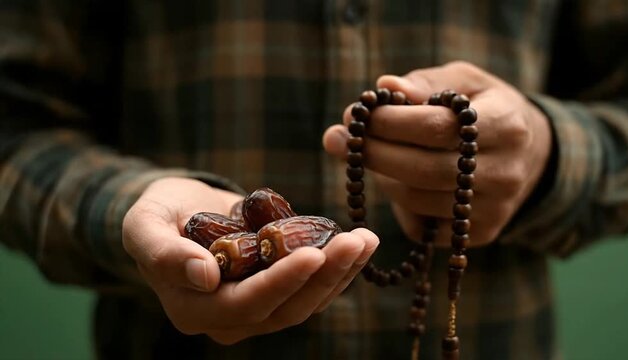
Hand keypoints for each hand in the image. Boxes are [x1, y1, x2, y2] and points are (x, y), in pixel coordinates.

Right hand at [122, 177, 378, 343]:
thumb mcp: (144, 226)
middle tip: (357, 240)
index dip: (282, 282)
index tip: (314, 252)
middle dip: (325, 276)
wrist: (176, 214)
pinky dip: (338, 268)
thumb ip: (164, 253)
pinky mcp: (277, 292)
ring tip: (367, 239)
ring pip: (306, 303)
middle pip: (286, 309)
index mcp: (195, 310)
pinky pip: (311, 289)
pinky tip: (359, 244)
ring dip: (341, 273)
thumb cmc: (156, 216)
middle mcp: (229, 320)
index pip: (245, 304)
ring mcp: (256, 310)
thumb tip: (204, 276)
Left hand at [323, 61, 551, 246]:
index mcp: (506, 124)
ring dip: (383, 177)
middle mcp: (505, 171)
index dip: (388, 123)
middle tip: (340, 139)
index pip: (436, 127)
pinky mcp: (481, 233)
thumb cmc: (484, 108)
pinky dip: (401, 204)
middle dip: (373, 153)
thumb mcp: (465, 81)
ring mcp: (495, 208)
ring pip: (416, 200)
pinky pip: (422, 225)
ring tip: (376, 154)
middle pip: (422, 170)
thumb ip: (424, 82)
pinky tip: (402, 181)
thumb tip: (386, 85)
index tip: (355, 115)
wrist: (530, 154)